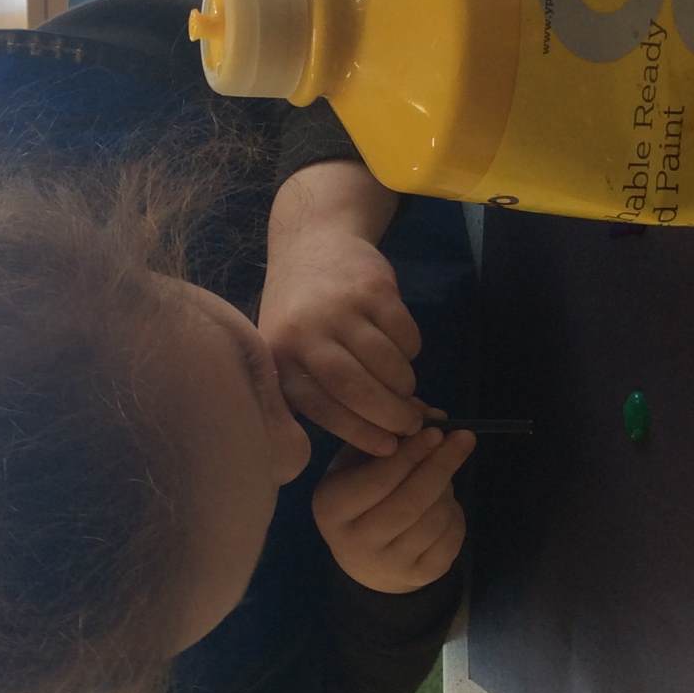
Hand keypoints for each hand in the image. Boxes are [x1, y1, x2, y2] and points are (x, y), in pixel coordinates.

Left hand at [260, 224, 424, 454]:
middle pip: (355, 387)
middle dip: (389, 415)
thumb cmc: (300, 313)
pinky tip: (403, 352)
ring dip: (404, 386)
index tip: (387, 449)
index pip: (323, 407)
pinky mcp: (372, 287)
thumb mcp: (286, 351)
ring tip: (406, 391)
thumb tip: (351, 444)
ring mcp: (339, 307)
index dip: (360, 433)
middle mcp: (305, 332)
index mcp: (281, 357)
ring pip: (386, 363)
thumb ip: (307, 393)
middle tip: (409, 425)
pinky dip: (411, 352)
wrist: (313, 244)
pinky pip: (404, 334)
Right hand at [313, 428, 474, 592]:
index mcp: (332, 508)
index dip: (410, 454)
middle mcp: (355, 543)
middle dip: (441, 465)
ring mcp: (389, 565)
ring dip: (447, 489)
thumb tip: (433, 415)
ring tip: (443, 474)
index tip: (436, 430)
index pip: (377, 480)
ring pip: (435, 519)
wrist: (364, 561)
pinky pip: (451, 538)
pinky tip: (444, 504)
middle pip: (410, 502)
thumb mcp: (358, 461)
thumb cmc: (360, 497)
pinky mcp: (419, 577)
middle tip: (464, 437)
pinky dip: (455, 513)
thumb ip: (390, 434)